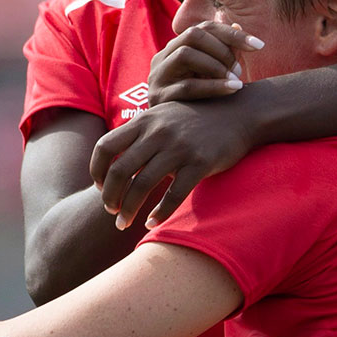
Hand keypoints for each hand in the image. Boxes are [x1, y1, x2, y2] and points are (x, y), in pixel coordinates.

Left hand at [90, 98, 258, 230]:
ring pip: (142, 185)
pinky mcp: (200, 163)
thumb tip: (116, 162)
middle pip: (120, 171)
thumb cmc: (197, 118)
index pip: (105, 146)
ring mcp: (179, 147)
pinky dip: (158, 213)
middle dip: (110, 197)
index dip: (96, 170)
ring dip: (128, 210)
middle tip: (111, 211)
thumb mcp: (164, 116)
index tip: (100, 187)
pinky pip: (173, 195)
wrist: (239, 113)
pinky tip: (151, 223)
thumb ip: (141, 134)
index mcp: (145, 121)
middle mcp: (158, 132)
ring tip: (123, 222)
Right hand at [146, 22, 263, 105]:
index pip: (204, 27)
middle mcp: (162, 58)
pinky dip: (213, 86)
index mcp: (175, 48)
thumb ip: (223, 52)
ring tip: (236, 80)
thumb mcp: (210, 75)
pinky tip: (233, 89)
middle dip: (222, 50)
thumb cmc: (199, 102)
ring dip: (216, 66)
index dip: (233, 34)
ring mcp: (158, 77)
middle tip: (239, 69)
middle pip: (192, 35)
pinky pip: (187, 87)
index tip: (259, 46)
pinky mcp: (159, 98)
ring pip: (185, 55)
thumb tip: (237, 26)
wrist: (173, 135)